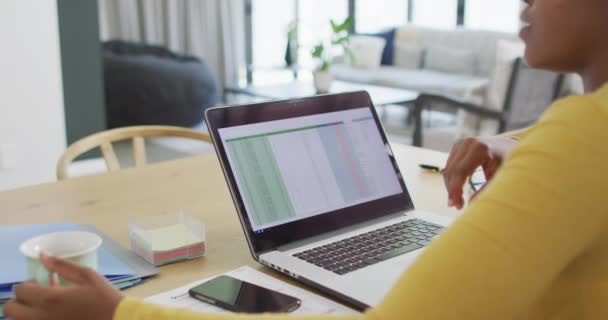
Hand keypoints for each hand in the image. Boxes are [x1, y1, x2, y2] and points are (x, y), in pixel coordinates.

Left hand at [5, 253, 122, 319]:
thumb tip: (42, 255)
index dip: (28, 283)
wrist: (117, 319)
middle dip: (20, 300)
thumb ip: (61, 265)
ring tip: (44, 306)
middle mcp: (42, 316)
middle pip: (11, 309)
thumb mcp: (86, 275)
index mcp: (50, 298)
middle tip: (38, 296)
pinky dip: (35, 318)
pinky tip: (53, 314)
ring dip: (25, 312)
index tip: (42, 282)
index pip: (20, 290)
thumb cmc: (103, 296)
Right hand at [443, 136, 517, 208]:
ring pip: (449, 169)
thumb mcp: (502, 177)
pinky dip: (452, 180)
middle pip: (452, 170)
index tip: (455, 205)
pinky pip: (450, 166)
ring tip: (458, 202)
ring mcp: (462, 143)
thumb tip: (470, 204)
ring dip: (451, 187)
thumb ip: (487, 189)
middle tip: (457, 207)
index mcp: (480, 148)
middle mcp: (468, 143)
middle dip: (452, 190)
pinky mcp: (458, 146)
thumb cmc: (510, 163)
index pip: (461, 170)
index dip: (455, 189)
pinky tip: (458, 192)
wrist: (511, 146)